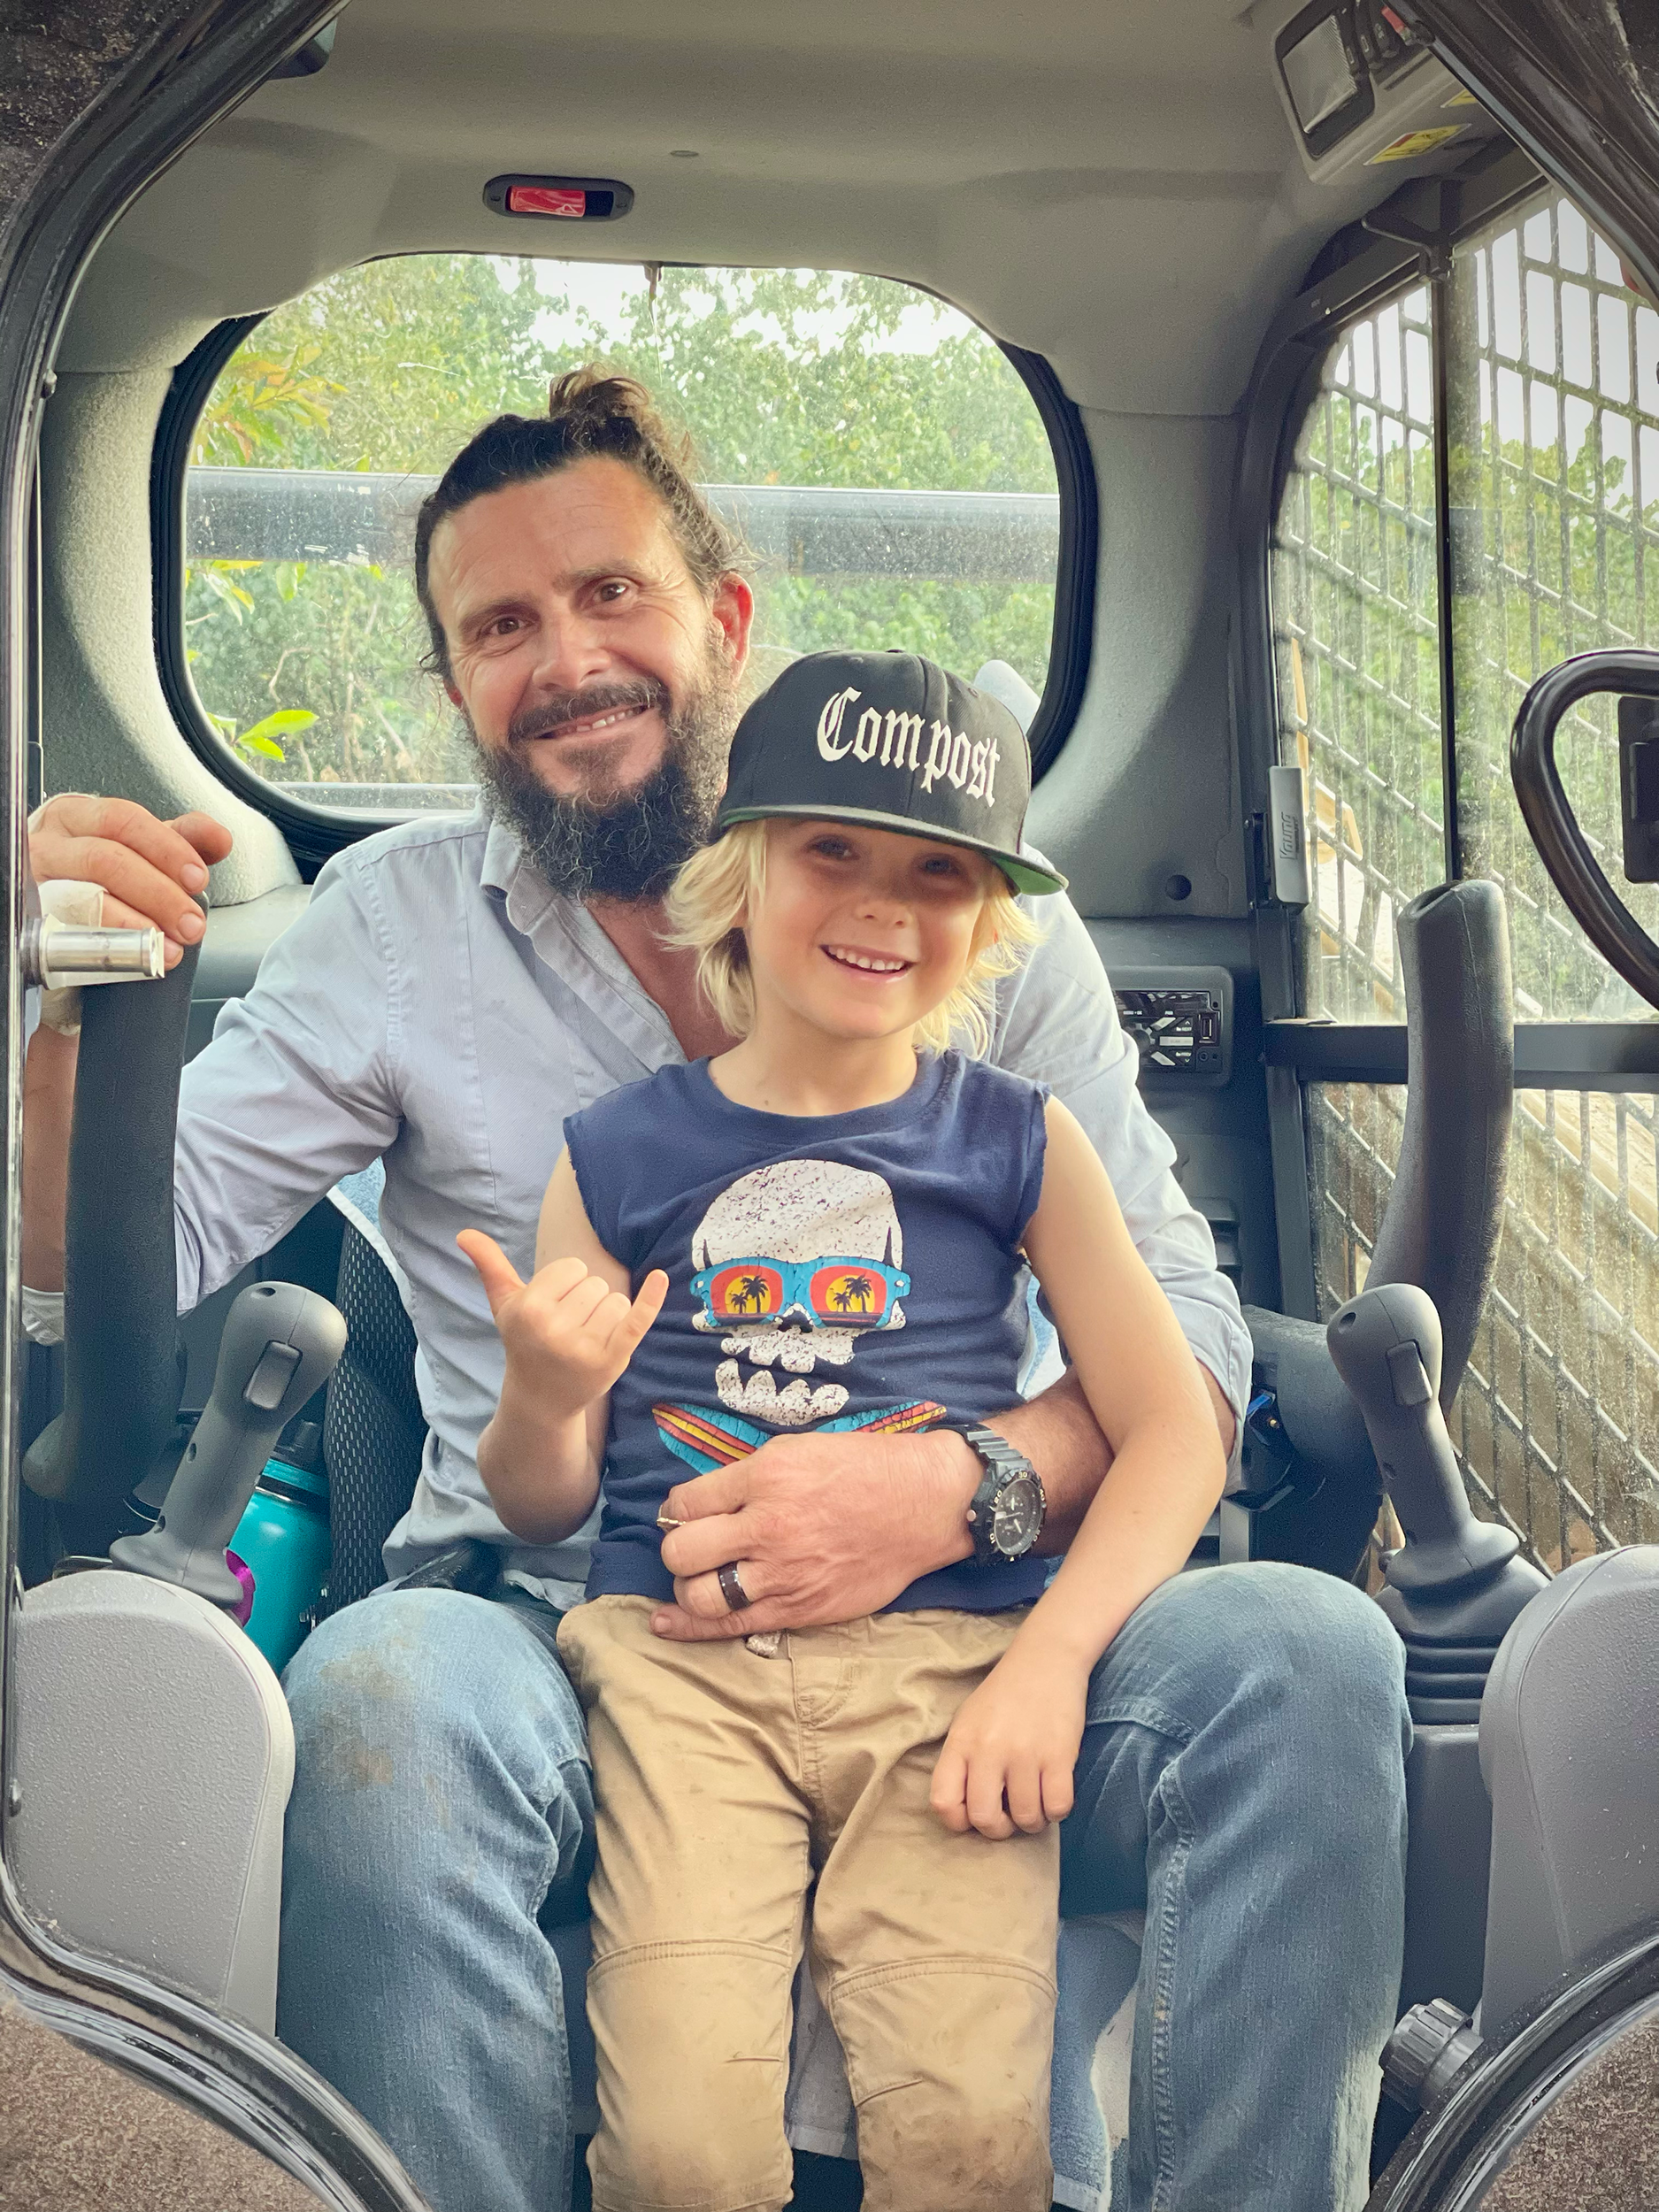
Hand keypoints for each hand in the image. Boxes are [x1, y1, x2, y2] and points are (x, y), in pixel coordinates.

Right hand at [28, 794, 230, 967]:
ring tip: (170, 945)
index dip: (166, 848)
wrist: (50, 902)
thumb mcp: (140, 847)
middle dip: (158, 893)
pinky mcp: (33, 920)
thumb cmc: (98, 869)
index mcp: (81, 815)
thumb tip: (219, 838)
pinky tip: (138, 957)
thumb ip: (182, 839)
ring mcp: (37, 882)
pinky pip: (69, 934)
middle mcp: (52, 843)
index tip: (198, 878)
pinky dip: (111, 946)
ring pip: (85, 898)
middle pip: (105, 860)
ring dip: (136, 925)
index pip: (123, 820)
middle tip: (191, 923)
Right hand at [458, 1230, 666, 1417]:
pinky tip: (660, 1277)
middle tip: (567, 1329)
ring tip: (584, 1338)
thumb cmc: (524, 1342)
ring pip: (616, 1300)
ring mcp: (583, 1347)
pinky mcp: (611, 1360)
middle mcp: (553, 1328)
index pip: (572, 1267)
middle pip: (595, 1283)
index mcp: (528, 1308)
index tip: (553, 1309)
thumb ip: (489, 1267)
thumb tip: (464, 1232)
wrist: (540, 1400)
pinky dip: (651, 1298)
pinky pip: (637, 1320)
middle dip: (586, 1300)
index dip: (567, 1285)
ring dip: (607, 1314)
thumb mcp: (505, 1305)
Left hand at [648, 1425, 980, 1641]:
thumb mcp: (799, 1449)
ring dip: (688, 1586)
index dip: (677, 1508)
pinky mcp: (800, 1609)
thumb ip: (749, 1476)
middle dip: (677, 1548)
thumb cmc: (864, 1469)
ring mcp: (783, 1574)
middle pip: (682, 1551)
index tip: (687, 1511)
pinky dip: (691, 1626)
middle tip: (693, 1544)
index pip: (685, 1502)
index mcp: (766, 1477)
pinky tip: (667, 1623)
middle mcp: (768, 1527)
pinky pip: (731, 1626)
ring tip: (700, 1576)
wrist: (924, 1505)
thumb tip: (702, 1502)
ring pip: (700, 1595)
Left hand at [930, 1644, 1084, 1839]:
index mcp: (961, 1742)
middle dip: (1000, 1830)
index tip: (974, 1815)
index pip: (943, 1801)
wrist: (1046, 1660)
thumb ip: (962, 1761)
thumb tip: (966, 1811)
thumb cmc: (1005, 1695)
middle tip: (1010, 1817)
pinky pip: (1057, 1807)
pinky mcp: (1059, 1755)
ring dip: (1033, 1821)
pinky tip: (1054, 1795)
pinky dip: (1057, 1811)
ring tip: (1036, 1805)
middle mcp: (989, 1749)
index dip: (958, 1821)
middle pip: (985, 1819)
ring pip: (1026, 1818)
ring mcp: (1025, 1753)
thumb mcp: (969, 1721)